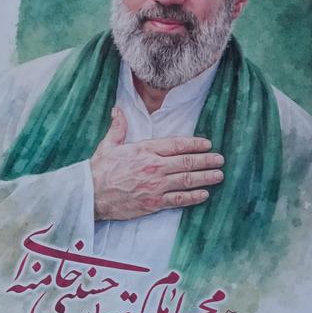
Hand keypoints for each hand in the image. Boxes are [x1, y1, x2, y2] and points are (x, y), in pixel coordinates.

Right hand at [89, 108, 224, 220]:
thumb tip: (118, 110)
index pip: (176, 144)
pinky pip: (178, 199)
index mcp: (144, 150)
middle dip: (206, 160)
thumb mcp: (108, 145)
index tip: (207, 144)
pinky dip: (193, 197)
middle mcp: (153, 167)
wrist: (91, 194)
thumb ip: (118, 127)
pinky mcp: (154, 203)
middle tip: (220, 159)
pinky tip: (204, 194)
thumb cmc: (100, 170)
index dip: (194, 143)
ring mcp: (155, 186)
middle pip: (186, 162)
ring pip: (186, 180)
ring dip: (205, 177)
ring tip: (218, 175)